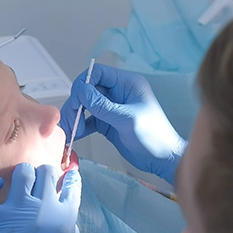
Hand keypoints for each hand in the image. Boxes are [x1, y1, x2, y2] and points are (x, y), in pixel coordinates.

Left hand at [0, 163, 84, 232]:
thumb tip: (66, 218)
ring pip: (22, 172)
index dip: (70, 179)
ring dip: (24, 175)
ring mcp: (15, 210)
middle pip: (47, 172)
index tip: (66, 179)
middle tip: (42, 184)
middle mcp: (42, 208)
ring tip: (22, 185)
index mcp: (65, 219)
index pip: (71, 186)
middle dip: (47, 174)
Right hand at [60, 64, 186, 183]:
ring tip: (72, 131)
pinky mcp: (107, 123)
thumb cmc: (153, 136)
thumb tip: (80, 91)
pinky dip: (80, 126)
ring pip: (85, 106)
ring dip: (75, 116)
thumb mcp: (127, 120)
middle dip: (76, 104)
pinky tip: (76, 135)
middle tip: (71, 121)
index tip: (75, 100)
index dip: (83, 84)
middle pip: (88, 90)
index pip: (98, 73)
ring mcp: (111, 108)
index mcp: (127, 84)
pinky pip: (88, 120)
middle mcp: (117, 93)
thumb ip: (102, 105)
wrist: (161, 159)